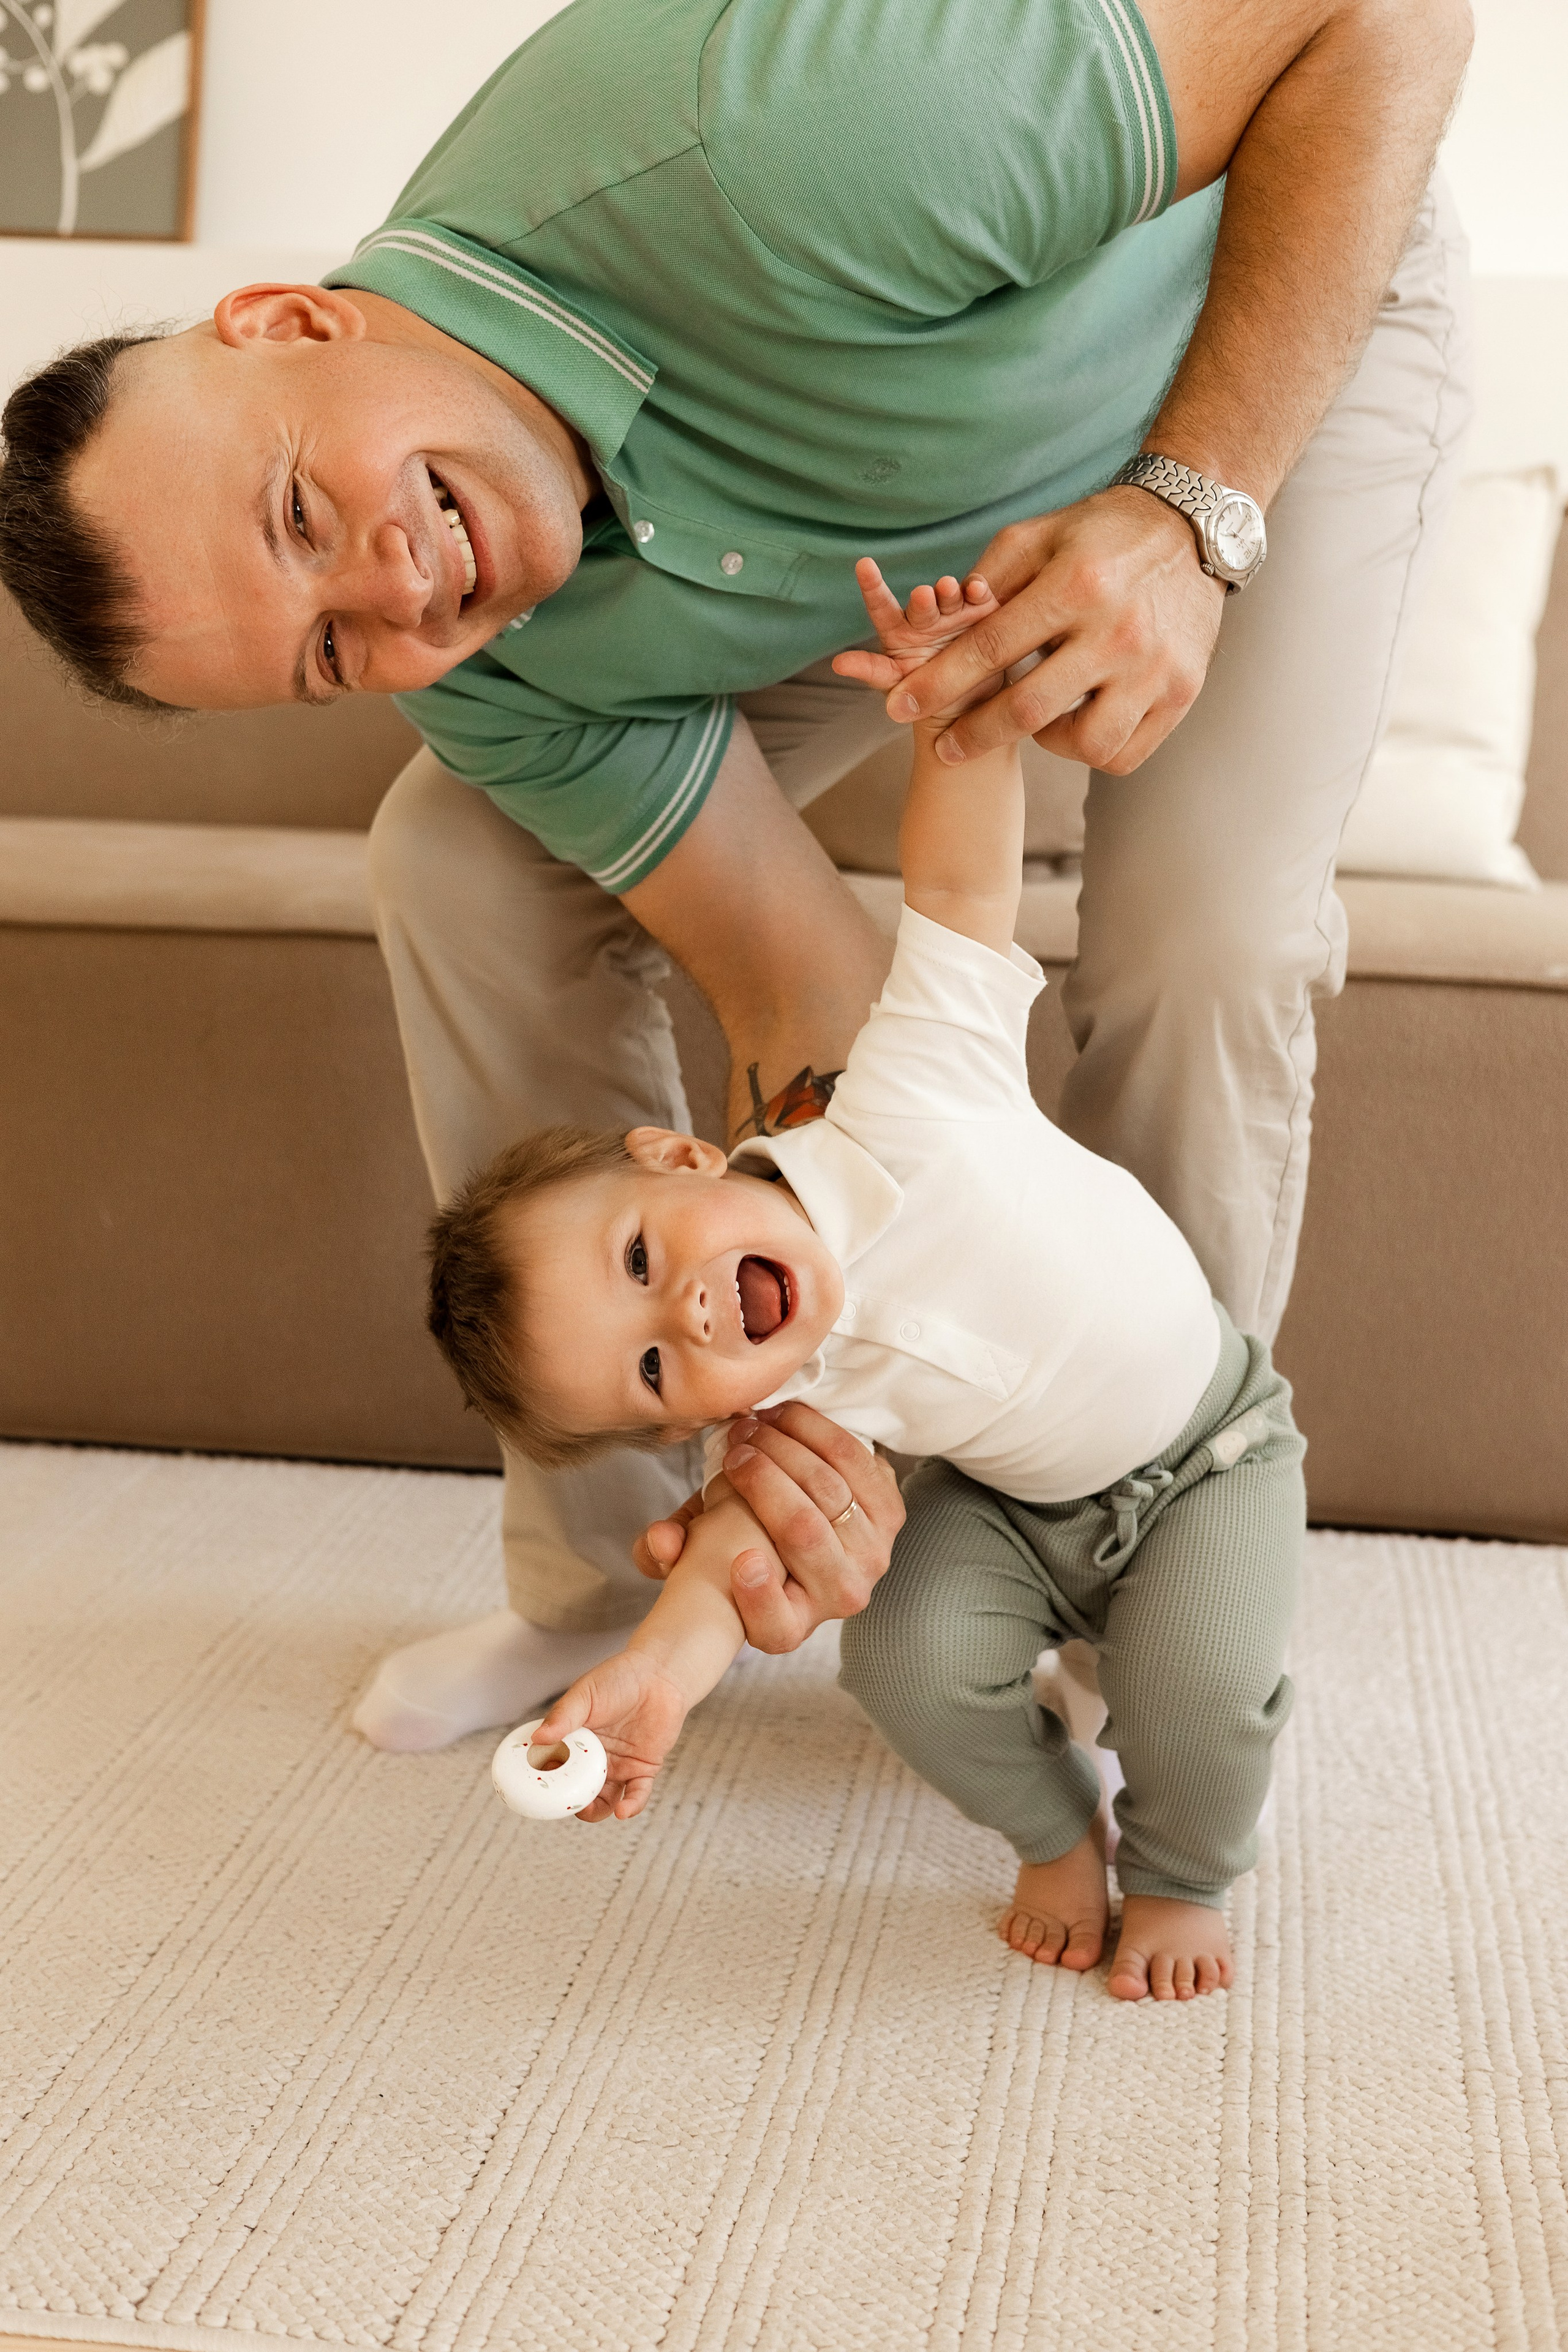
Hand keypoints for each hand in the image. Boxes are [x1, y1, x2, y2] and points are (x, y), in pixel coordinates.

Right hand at [532, 1648, 689, 1822]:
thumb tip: (537, 1737)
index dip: (545, 1780)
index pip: (554, 1766)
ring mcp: (618, 1765)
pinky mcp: (643, 1769)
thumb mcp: (585, 1694)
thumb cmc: (618, 1678)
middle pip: (575, 1788)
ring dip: (593, 1811)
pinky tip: (622, 1811)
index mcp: (574, 1740)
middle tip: (561, 1803)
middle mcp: (594, 1757)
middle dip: (567, 1801)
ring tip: (587, 1809)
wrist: (660, 1673)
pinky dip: (630, 1806)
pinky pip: (636, 1795)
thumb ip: (563, 1716)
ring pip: (602, 1799)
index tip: (536, 1789)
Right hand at [632, 1404, 903, 1648]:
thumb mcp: (699, 1552)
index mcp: (785, 1626)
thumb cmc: (746, 1541)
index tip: (742, 1560)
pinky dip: (814, 1430)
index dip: (760, 1595)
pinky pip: (856, 1460)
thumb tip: (660, 1539)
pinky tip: (782, 1418)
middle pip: (802, 1530)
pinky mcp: (891, 1512)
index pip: (775, 1626)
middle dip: (762, 1478)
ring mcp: (871, 1555)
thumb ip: (669, 1551)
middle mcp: (837, 1598)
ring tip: (751, 1427)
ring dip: (785, 1446)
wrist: (812, 1525)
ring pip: (829, 1488)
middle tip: (732, 1450)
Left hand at [832, 559, 1004, 722]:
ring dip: (949, 592)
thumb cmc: (922, 693)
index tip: (863, 565)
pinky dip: (978, 592)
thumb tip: (838, 664)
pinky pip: (981, 601)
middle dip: (922, 598)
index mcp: (900, 630)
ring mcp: (956, 613)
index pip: (882, 606)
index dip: (872, 586)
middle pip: (922, 603)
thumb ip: (872, 670)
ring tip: (948, 590)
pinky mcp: (984, 614)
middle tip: (923, 596)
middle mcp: (927, 616)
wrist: (964, 707)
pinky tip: (977, 591)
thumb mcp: (894, 684)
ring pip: (951, 597)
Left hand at [878, 488, 1224, 774]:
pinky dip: (1091, 750)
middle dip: (975, 733)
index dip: (940, 683)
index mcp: (1077, 586)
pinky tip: (1075, 722)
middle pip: (1030, 708)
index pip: (992, 647)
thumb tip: (938, 625)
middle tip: (945, 747)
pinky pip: (1124, 752)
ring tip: (1031, 721)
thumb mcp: (1039, 536)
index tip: (900, 707)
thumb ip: (989, 581)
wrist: (1191, 531)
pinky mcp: (1182, 692)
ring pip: (1085, 744)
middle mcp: (1119, 631)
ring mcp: (1155, 667)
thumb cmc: (1101, 535)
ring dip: (1044, 743)